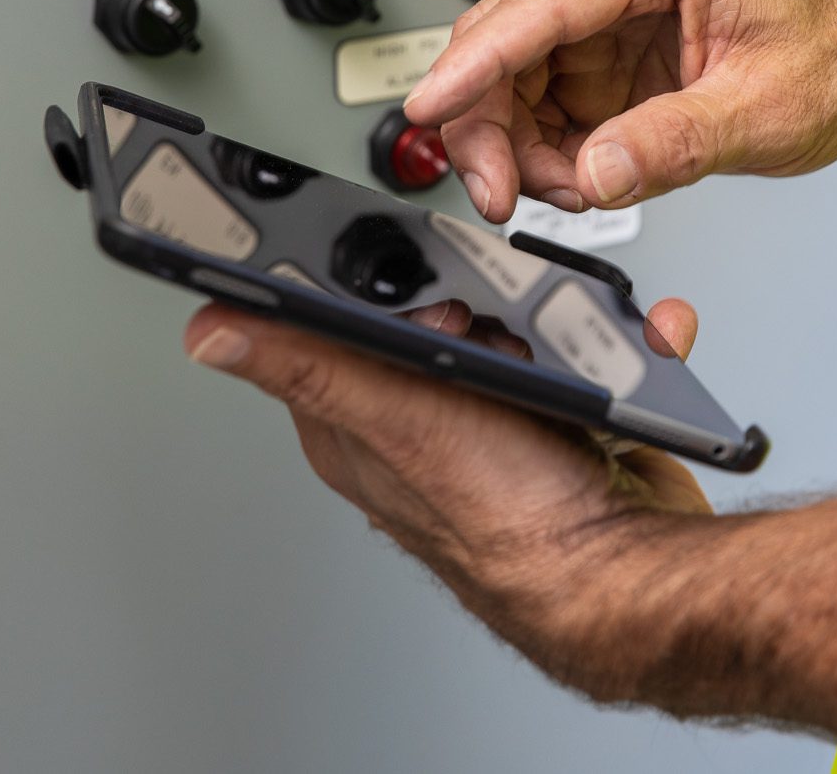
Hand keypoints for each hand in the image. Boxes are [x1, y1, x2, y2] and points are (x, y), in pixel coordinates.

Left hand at [181, 297, 709, 661]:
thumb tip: (208, 329)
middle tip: (496, 322)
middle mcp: (417, 418)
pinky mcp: (559, 410)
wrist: (628, 568)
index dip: (371, 280)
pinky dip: (605, 338)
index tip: (410, 267)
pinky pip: (577, 346)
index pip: (327, 317)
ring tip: (557, 347)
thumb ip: (309, 364)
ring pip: (512, 315)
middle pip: (429, 303)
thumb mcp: (397, 418)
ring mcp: (493, 412)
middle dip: (478, 291)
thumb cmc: (510, 521)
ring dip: (549, 311)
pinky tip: (612, 351)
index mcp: (355, 421)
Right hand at [404, 0, 836, 221]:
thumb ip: (675, 142)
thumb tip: (596, 173)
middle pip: (504, 41)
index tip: (430, 106)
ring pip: (510, 81)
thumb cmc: (834, 54)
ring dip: (519, 149)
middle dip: (488, 124)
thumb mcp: (763, 108)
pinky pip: (541, 110)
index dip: (476, 61)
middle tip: (500, 193)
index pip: (539, 3)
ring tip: (572, 191)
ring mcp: (604, 21)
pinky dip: (546, 156)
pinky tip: (585, 179)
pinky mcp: (604, 65)